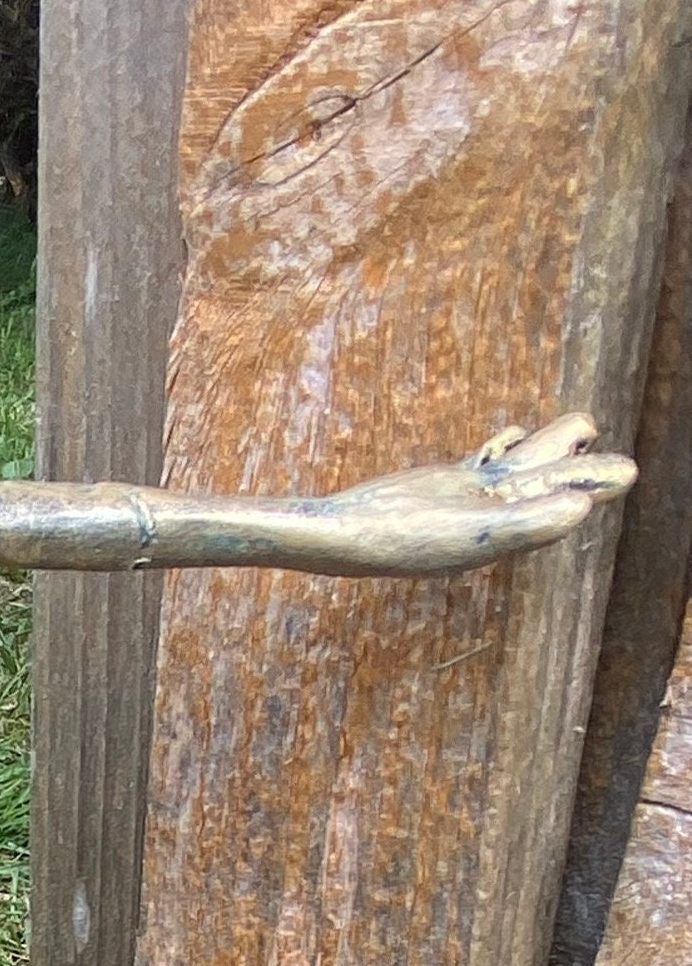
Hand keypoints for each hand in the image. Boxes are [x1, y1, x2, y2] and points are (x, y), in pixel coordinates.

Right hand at [323, 414, 634, 571]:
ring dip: (554, 449)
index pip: (557, 505)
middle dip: (582, 472)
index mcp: (503, 532)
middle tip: (627, 470)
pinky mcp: (446, 485)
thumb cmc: (394, 538)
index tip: (627, 472)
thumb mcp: (467, 528)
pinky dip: (506, 448)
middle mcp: (490, 518)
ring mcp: (468, 499)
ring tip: (586, 427)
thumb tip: (584, 509)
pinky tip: (515, 433)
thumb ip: (526, 522)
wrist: (337, 536)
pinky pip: (486, 465)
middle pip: (547, 486)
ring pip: (522, 469)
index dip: (589, 486)